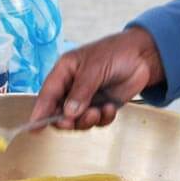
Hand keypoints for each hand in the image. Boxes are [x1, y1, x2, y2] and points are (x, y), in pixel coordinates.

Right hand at [30, 27, 163, 129]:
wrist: (144, 55)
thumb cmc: (116, 52)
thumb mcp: (94, 68)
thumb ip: (81, 91)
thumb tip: (68, 113)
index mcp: (65, 71)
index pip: (47, 94)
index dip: (40, 112)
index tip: (34, 128)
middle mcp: (73, 87)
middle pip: (60, 112)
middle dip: (66, 120)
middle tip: (74, 121)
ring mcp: (88, 98)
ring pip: (77, 120)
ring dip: (86, 120)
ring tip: (99, 111)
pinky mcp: (102, 106)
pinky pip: (96, 121)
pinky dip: (102, 119)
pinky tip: (110, 109)